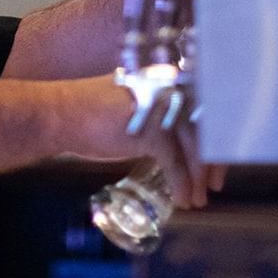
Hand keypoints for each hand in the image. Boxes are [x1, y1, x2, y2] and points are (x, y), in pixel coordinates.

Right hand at [67, 76, 223, 208]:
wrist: (61, 114)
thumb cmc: (92, 111)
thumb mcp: (136, 106)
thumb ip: (161, 114)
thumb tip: (181, 137)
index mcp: (168, 79)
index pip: (202, 110)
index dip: (213, 138)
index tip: (215, 162)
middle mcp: (170, 89)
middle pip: (204, 128)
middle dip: (212, 161)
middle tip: (214, 185)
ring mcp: (162, 109)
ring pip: (193, 148)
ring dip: (197, 178)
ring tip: (198, 199)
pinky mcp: (151, 131)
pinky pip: (174, 163)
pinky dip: (180, 184)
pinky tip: (182, 198)